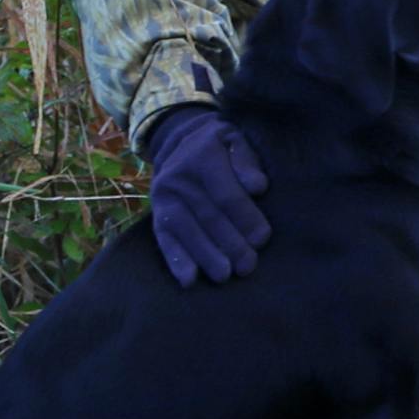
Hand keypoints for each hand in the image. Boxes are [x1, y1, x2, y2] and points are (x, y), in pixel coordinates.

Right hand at [143, 105, 271, 285]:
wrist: (180, 139)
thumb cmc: (222, 145)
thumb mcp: (237, 139)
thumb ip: (247, 161)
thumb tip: (258, 186)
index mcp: (202, 155)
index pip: (226, 193)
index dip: (245, 217)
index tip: (262, 239)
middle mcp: (178, 177)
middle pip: (208, 216)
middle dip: (230, 243)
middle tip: (248, 265)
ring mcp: (164, 196)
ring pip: (186, 230)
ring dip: (205, 255)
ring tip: (224, 276)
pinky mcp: (156, 213)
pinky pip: (164, 237)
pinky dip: (176, 260)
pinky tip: (189, 280)